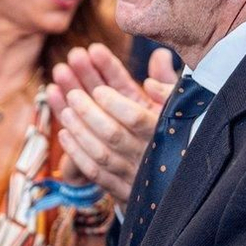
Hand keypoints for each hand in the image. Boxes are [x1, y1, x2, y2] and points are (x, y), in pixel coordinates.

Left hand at [51, 43, 175, 205]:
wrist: (182, 180)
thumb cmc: (178, 131)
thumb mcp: (180, 106)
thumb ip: (168, 81)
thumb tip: (159, 57)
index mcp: (163, 131)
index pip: (137, 118)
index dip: (116, 104)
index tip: (99, 89)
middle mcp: (147, 154)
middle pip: (113, 134)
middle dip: (89, 113)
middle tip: (73, 94)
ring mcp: (133, 173)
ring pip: (101, 154)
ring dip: (79, 131)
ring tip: (65, 110)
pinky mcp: (121, 188)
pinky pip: (95, 173)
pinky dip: (77, 153)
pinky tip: (63, 133)